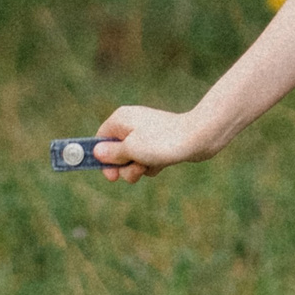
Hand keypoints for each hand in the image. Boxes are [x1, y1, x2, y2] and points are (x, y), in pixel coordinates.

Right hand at [92, 103, 216, 182]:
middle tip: (134, 171)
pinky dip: (152, 165)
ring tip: (150, 166)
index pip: (100, 140)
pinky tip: (163, 164)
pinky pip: (147, 159)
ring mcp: (146, 134)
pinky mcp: (159, 143)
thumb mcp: (131, 149)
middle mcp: (131, 124)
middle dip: (123, 167)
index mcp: (120, 119)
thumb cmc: (162, 142)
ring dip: (138, 169)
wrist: (198, 138)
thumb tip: (96, 151)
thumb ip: (111, 153)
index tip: (109, 175)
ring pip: (132, 159)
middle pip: (115, 153)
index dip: (101, 159)